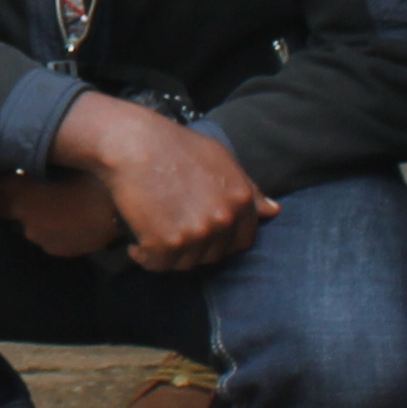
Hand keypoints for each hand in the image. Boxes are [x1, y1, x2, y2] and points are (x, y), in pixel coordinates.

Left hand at [0, 170, 124, 255]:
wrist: (115, 206)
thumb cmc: (90, 174)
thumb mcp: (61, 159)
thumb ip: (34, 162)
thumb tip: (15, 164)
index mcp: (18, 185)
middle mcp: (21, 211)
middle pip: (3, 208)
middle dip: (13, 201)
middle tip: (34, 193)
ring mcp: (37, 233)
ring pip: (28, 225)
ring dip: (37, 217)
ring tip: (61, 207)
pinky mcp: (54, 248)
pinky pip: (47, 238)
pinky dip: (54, 231)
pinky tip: (72, 221)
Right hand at [67, 98, 274, 274]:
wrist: (132, 143)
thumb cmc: (174, 146)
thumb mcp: (220, 158)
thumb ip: (248, 187)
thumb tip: (274, 211)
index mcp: (241, 199)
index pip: (242, 241)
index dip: (221, 240)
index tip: (201, 233)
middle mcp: (224, 219)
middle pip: (213, 255)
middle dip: (194, 247)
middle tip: (172, 227)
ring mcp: (196, 233)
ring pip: (185, 263)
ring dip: (169, 253)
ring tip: (153, 231)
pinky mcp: (166, 243)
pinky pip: (157, 264)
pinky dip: (144, 256)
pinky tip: (137, 242)